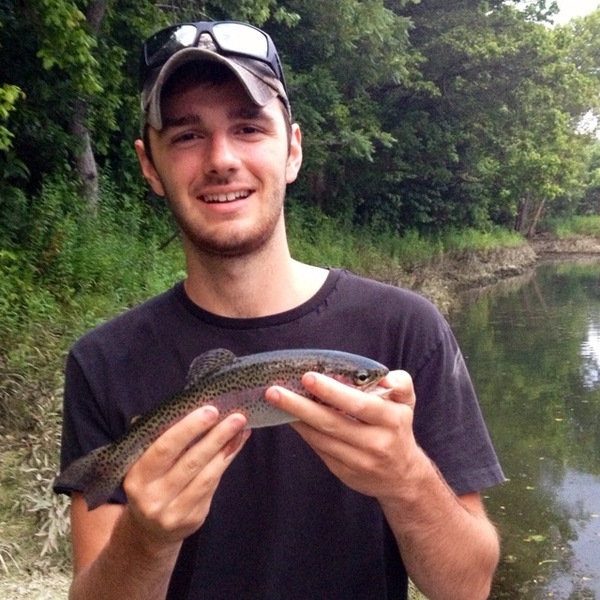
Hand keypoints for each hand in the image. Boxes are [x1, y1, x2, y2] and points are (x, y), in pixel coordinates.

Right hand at [122, 406, 249, 545]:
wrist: (148, 531)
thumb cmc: (150, 483)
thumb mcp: (144, 463)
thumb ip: (158, 438)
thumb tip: (184, 407)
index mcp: (137, 477)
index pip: (163, 449)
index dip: (188, 429)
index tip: (211, 410)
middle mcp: (153, 497)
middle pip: (190, 462)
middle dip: (216, 436)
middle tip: (236, 417)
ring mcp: (173, 512)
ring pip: (206, 475)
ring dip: (227, 449)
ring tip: (242, 428)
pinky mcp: (193, 519)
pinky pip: (213, 486)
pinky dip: (226, 462)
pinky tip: (236, 445)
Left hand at [265, 370, 419, 500]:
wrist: (402, 477)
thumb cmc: (398, 428)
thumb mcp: (407, 402)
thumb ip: (399, 383)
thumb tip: (382, 376)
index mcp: (390, 421)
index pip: (358, 404)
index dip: (332, 392)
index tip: (308, 378)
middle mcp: (375, 443)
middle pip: (331, 423)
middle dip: (300, 406)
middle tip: (275, 391)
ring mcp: (358, 461)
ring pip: (321, 438)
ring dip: (297, 418)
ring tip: (277, 400)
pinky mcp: (343, 472)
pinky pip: (319, 449)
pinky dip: (304, 432)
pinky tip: (291, 417)